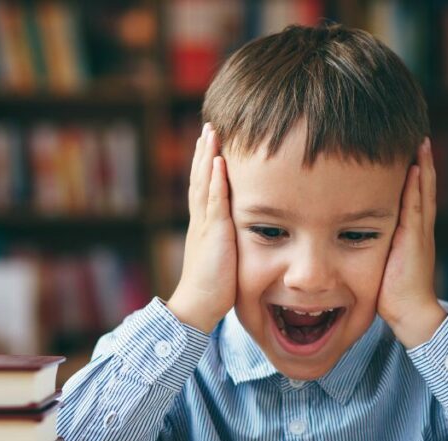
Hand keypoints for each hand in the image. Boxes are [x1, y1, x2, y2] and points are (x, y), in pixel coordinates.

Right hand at [167, 124, 236, 332]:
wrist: (198, 305)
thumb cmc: (215, 286)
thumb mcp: (226, 255)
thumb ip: (232, 240)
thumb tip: (248, 231)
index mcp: (205, 223)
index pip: (205, 186)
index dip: (206, 163)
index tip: (211, 141)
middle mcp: (201, 219)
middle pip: (200, 177)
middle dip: (204, 151)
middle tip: (208, 126)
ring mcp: (205, 224)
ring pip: (203, 183)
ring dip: (206, 156)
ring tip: (210, 132)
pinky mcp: (213, 233)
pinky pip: (214, 202)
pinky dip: (214, 180)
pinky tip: (217, 161)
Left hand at [378, 138, 446, 347]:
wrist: (411, 314)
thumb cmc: (391, 293)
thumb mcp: (380, 260)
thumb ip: (371, 244)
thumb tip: (349, 233)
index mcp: (411, 231)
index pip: (413, 193)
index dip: (413, 171)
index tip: (408, 149)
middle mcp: (419, 227)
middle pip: (422, 186)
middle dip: (421, 161)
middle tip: (418, 135)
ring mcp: (419, 231)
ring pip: (422, 191)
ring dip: (422, 165)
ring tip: (420, 141)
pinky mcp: (414, 239)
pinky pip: (415, 206)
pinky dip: (417, 185)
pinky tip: (414, 166)